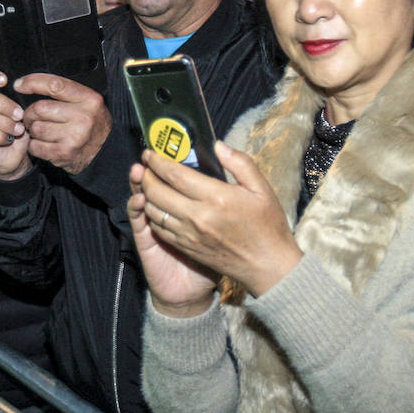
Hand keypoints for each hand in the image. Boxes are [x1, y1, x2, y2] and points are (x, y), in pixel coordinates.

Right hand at [0, 66, 32, 180]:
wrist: (15, 155)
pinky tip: (7, 139)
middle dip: (4, 104)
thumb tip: (20, 87)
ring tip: (18, 130)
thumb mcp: (19, 110)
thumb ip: (16, 97)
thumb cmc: (16, 128)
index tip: (4, 80)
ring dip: (3, 122)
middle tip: (19, 115)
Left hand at [16, 72, 112, 174]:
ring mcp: (74, 137)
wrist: (105, 152)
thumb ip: (64, 91)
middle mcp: (83, 117)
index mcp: (89, 99)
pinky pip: (35, 146)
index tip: (19, 85)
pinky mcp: (64, 153)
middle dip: (30, 113)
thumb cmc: (91, 123)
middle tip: (33, 117)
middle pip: (40, 108)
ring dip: (33, 130)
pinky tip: (44, 144)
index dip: (32, 82)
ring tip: (42, 131)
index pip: (54, 85)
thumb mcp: (87, 101)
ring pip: (36, 128)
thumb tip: (29, 84)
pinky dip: (34, 145)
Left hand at [135, 143, 301, 298]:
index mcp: (217, 198)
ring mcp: (190, 235)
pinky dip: (153, 214)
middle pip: (157, 192)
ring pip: (154, 211)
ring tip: (147, 182)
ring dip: (146, 195)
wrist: (268, 267)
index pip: (175, 175)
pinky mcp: (187, 247)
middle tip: (145, 164)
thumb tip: (218, 145)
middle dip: (146, 175)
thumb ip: (240, 163)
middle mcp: (198, 217)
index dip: (158, 161)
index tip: (150, 152)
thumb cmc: (267, 226)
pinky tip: (157, 205)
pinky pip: (160, 229)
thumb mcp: (261, 189)